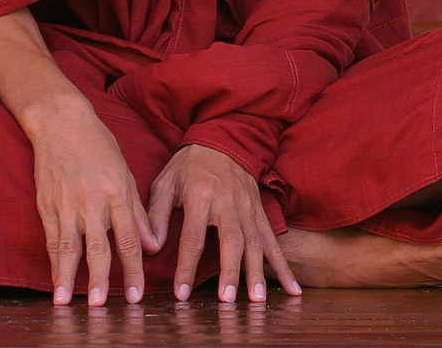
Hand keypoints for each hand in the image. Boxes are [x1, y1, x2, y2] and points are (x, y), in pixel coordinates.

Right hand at [26, 96, 157, 304]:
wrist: (61, 123)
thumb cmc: (99, 146)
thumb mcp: (126, 174)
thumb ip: (138, 214)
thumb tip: (153, 246)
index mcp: (117, 193)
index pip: (127, 239)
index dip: (132, 269)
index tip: (135, 294)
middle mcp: (92, 202)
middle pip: (97, 248)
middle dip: (100, 279)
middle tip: (102, 306)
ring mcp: (66, 204)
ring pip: (69, 247)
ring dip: (69, 277)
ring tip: (67, 301)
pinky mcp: (46, 204)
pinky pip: (51, 238)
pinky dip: (53, 261)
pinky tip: (56, 279)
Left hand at [147, 144, 297, 301]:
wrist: (225, 140)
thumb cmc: (189, 165)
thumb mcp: (165, 183)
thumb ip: (155, 215)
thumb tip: (149, 247)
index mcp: (201, 196)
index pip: (193, 237)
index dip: (186, 266)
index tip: (180, 294)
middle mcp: (228, 203)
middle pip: (231, 241)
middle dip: (231, 272)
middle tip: (227, 300)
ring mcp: (249, 208)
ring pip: (256, 243)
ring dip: (258, 273)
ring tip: (258, 300)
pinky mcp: (261, 213)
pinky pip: (273, 241)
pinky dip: (284, 266)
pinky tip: (292, 288)